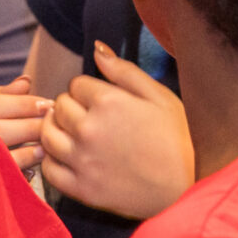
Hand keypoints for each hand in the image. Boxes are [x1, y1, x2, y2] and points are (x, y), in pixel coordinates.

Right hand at [0, 78, 49, 171]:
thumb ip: (0, 94)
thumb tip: (27, 81)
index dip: (25, 104)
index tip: (49, 103)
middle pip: (3, 128)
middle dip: (32, 124)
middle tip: (55, 123)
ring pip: (3, 153)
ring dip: (29, 150)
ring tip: (46, 143)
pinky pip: (0, 176)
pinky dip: (18, 170)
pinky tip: (33, 166)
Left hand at [38, 42, 194, 220]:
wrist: (190, 187)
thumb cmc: (179, 139)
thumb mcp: (159, 96)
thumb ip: (124, 70)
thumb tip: (96, 48)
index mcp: (108, 102)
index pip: (76, 85)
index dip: (88, 90)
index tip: (100, 101)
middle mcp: (89, 129)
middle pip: (59, 106)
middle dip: (71, 107)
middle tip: (90, 117)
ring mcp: (83, 161)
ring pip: (47, 134)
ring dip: (56, 129)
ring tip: (74, 133)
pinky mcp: (82, 189)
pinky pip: (49, 169)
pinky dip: (52, 160)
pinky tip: (69, 157)